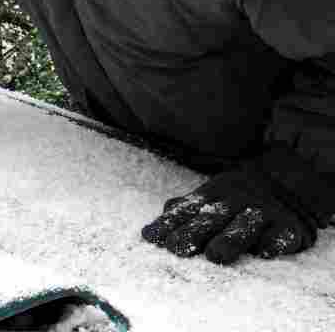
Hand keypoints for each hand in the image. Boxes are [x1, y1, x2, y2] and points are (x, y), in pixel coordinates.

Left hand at [141, 146, 332, 263]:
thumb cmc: (238, 196)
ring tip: (215, 256)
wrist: (288, 183)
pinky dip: (273, 242)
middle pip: (211, 219)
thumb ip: (186, 208)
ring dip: (230, 240)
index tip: (151, 238)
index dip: (169, 224)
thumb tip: (157, 220)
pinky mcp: (288, 226)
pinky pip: (280, 235)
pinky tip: (263, 252)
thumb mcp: (211, 195)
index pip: (186, 210)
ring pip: (244, 225)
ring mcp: (262, 213)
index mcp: (212, 195)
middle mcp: (234, 202)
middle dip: (193, 233)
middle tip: (176, 248)